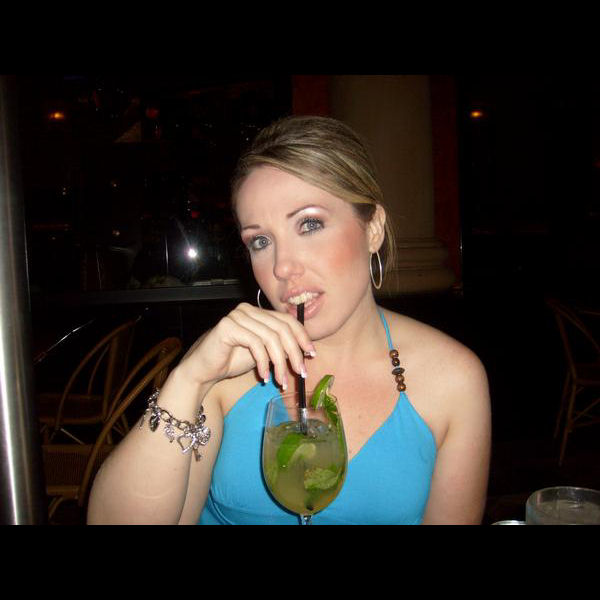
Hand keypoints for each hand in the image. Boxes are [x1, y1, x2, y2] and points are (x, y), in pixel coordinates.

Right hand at [177, 303, 314, 388]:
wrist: (203, 370)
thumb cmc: (231, 361)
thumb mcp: (262, 352)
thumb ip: (279, 346)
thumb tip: (305, 351)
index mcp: (258, 312)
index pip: (287, 320)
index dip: (302, 336)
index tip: (310, 354)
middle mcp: (248, 310)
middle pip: (282, 328)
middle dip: (294, 352)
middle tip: (300, 372)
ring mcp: (237, 316)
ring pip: (271, 338)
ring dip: (279, 363)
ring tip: (280, 380)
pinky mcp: (228, 326)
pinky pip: (255, 344)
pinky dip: (263, 363)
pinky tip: (263, 377)